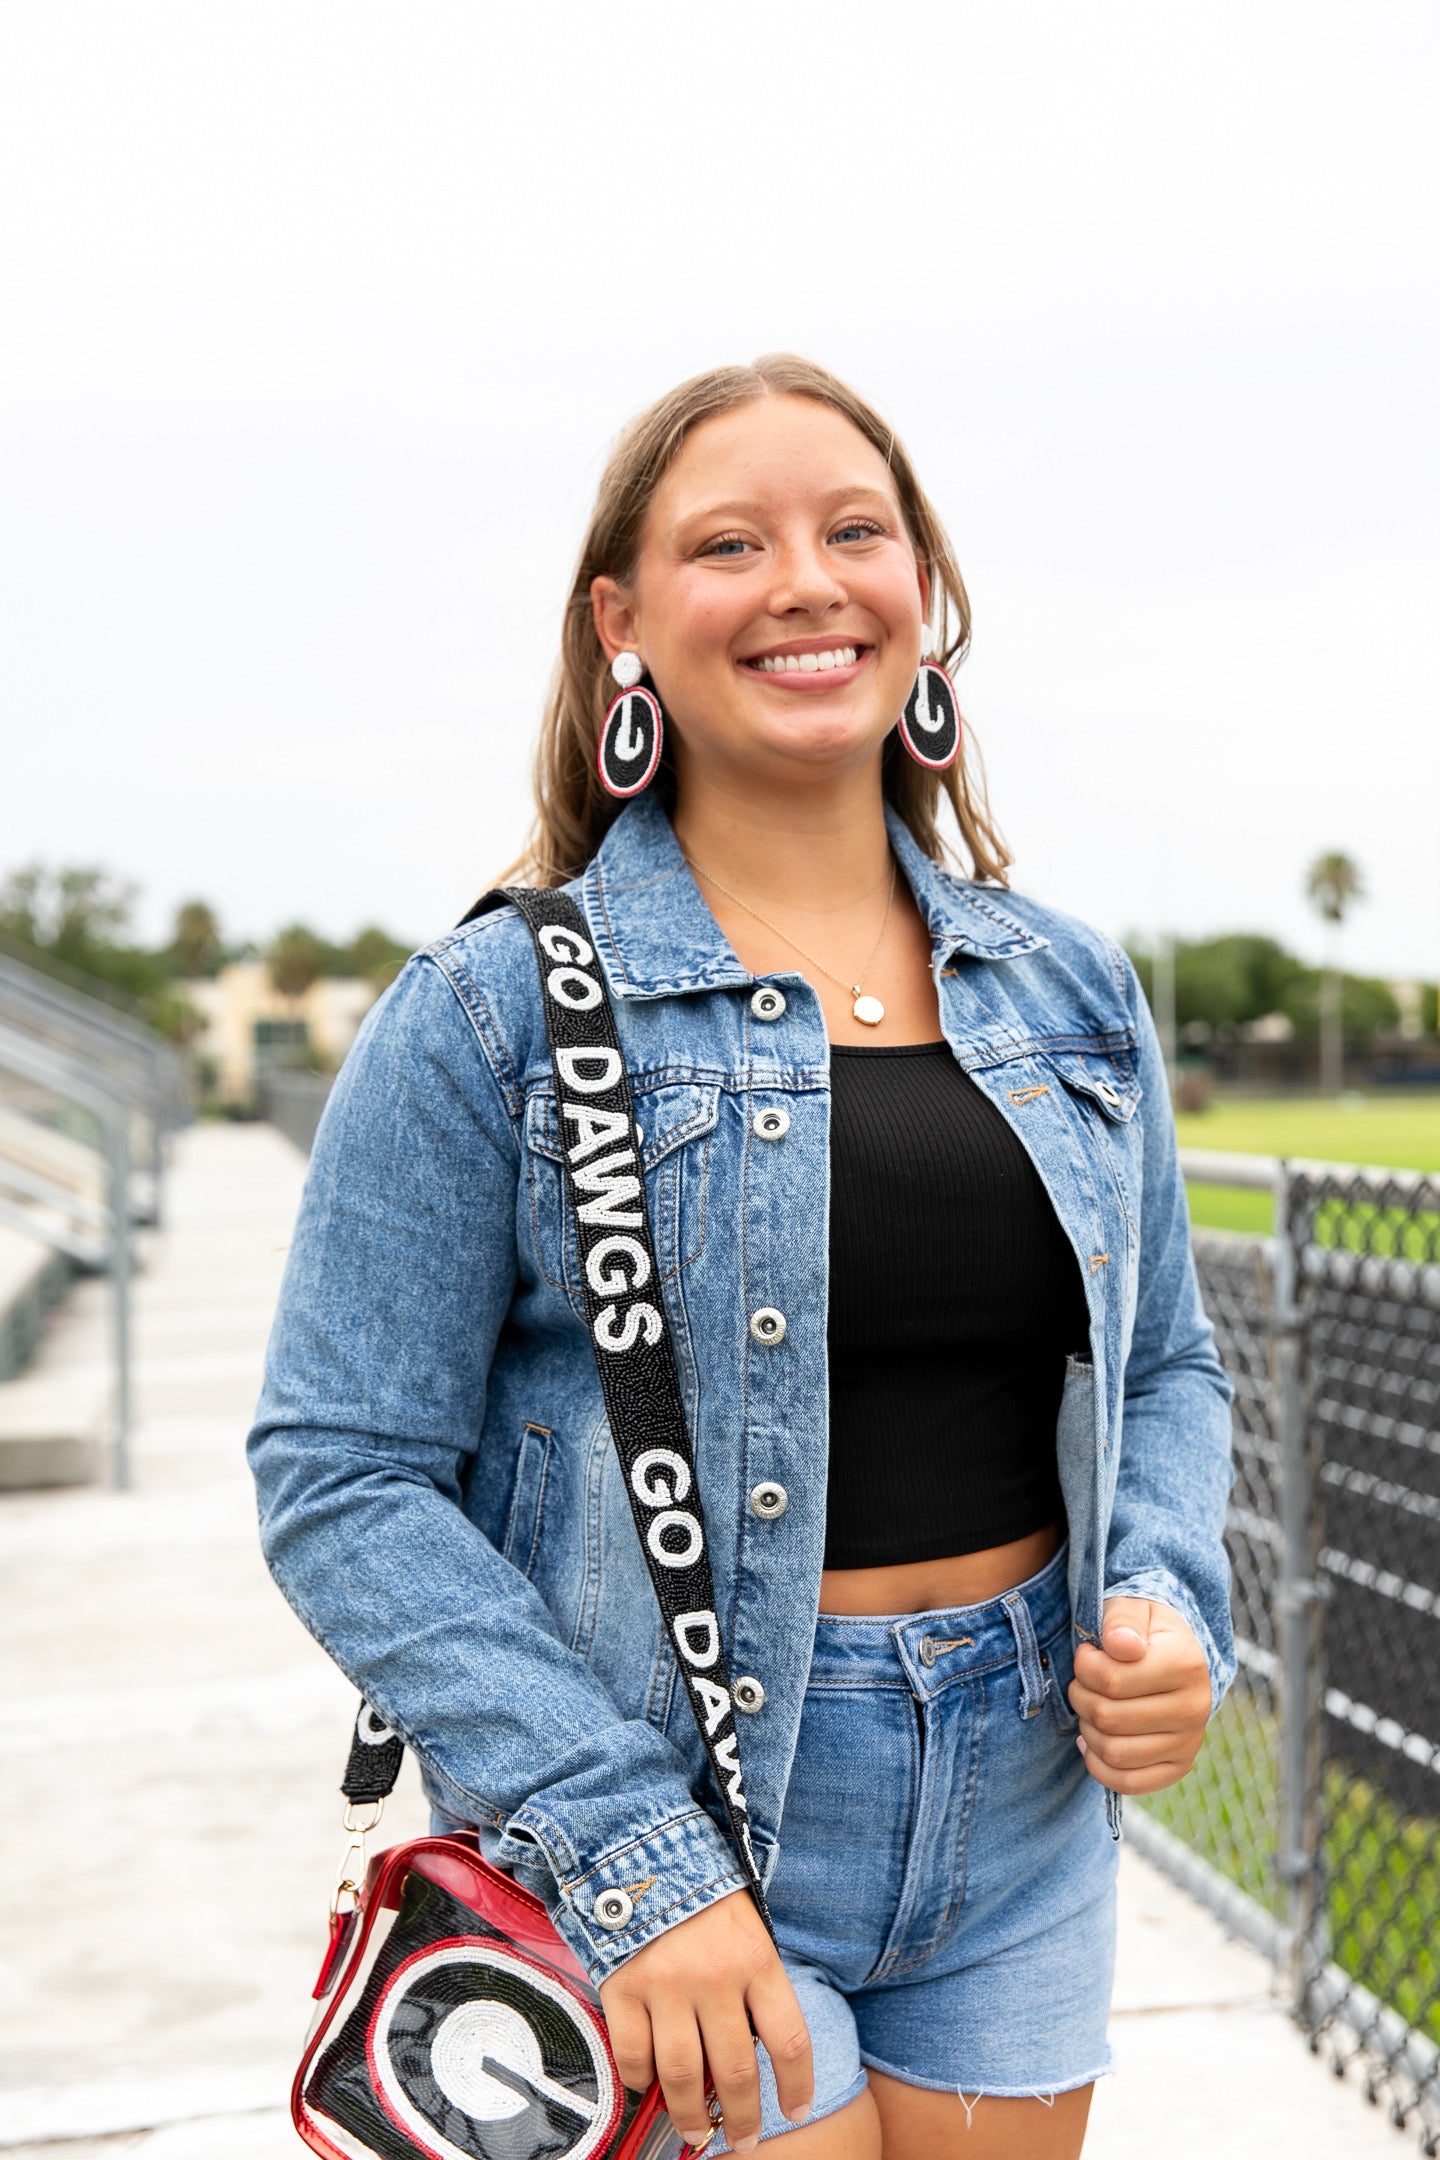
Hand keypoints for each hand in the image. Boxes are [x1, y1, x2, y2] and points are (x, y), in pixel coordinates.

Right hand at [599, 1887, 811, 2153]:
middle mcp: (715, 1976)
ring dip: (691, 2116)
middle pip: (736, 2071)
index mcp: (756, 1958)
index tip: (796, 2111)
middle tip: (742, 2140)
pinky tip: (651, 2084)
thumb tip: (756, 2052)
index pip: (789, 2040)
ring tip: (696, 2133)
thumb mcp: (747, 1926)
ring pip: (683, 2075)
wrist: (641, 1847)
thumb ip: (753, 1982)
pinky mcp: (622, 1987)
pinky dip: (642, 2080)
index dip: (797, 2087)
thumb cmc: (703, 1893)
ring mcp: (665, 1984)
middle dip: (742, 2117)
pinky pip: (633, 2055)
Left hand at [1069, 1597, 1210, 1794]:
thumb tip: (1121, 1645)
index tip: (1087, 1653)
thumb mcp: (1133, 1608)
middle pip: (1107, 1717)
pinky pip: (1128, 1782)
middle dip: (1080, 1696)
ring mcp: (1190, 1742)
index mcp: (1185, 1664)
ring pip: (1113, 1751)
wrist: (1175, 1655)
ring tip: (1091, 1706)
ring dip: (1087, 1729)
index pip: (1110, 1680)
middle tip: (1083, 1682)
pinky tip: (1092, 1741)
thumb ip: (1122, 1620)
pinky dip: (1099, 1765)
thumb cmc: (1144, 1630)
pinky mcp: (1179, 1767)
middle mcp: (1195, 1708)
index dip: (1083, 1666)